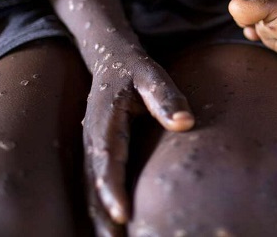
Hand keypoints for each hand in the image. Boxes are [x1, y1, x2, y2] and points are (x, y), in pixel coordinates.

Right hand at [46, 0, 193, 228]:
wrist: (109, 58)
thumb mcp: (151, 74)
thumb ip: (165, 97)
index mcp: (105, 124)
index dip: (112, 190)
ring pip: (91, 191)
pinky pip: (95, 186)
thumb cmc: (135, 68)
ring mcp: (91, 150)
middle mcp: (92, 141)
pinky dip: (101, 208)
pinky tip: (112, 228)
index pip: (107, 162)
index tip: (122, 215)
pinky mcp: (96, 155)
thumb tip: (186, 123)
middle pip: (94, 186)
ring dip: (99, 218)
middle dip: (103, 216)